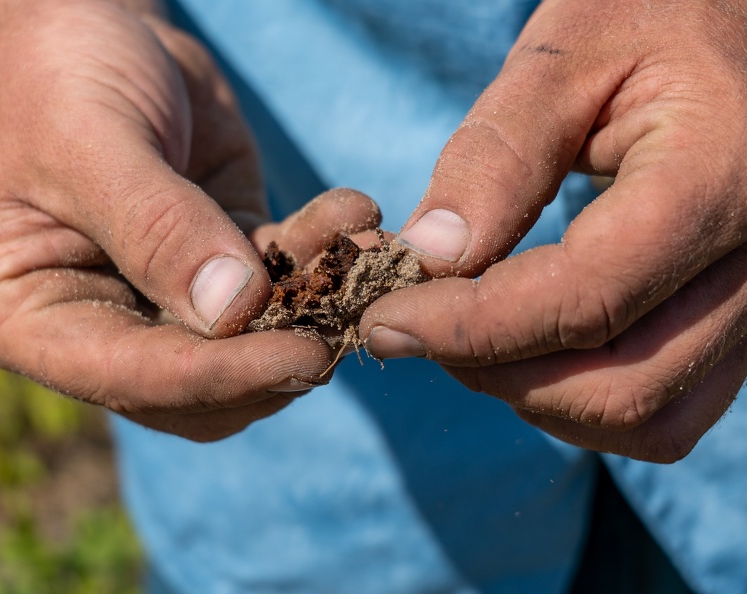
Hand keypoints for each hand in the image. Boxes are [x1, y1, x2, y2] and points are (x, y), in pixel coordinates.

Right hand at [0, 0, 379, 440]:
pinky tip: (356, 212)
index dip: (220, 376)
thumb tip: (234, 311)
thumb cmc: (61, 78)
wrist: (97, 32)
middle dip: (280, 353)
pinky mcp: (225, 261)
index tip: (303, 357)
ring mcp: (168, 298)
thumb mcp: (91, 142)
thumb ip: (157, 229)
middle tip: (352, 318)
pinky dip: (324, 252)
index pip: (132, 376)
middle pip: (203, 383)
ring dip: (319, 302)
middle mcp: (102, 323)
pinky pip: (283, 275)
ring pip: (256, 338)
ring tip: (371, 249)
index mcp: (33, 318)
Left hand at [361, 0, 746, 461]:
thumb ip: (498, 157)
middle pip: (620, 386)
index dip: (468, 328)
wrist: (732, 22)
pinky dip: (579, 393)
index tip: (383, 322)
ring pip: (647, 417)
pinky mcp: (736, 318)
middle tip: (419, 325)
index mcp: (720, 178)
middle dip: (497, 371)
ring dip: (537, 395)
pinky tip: (526, 338)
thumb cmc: (654, 11)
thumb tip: (429, 261)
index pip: (584, 298)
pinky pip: (665, 403)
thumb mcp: (566, 54)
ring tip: (468, 332)